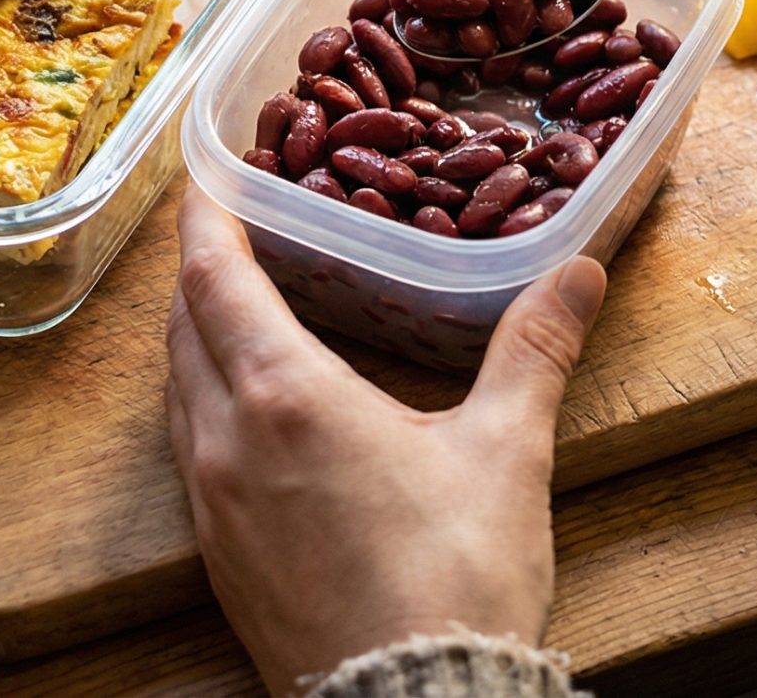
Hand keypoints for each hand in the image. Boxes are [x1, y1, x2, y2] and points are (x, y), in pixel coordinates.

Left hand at [167, 189, 606, 695]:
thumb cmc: (456, 582)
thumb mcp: (506, 454)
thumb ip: (534, 350)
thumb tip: (578, 271)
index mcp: (285, 397)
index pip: (214, 277)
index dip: (207, 217)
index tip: (211, 174)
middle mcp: (225, 441)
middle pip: (183, 325)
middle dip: (201, 268)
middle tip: (233, 229)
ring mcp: (211, 505)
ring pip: (178, 388)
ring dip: (197, 335)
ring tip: (236, 306)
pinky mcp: (217, 556)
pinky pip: (187, 448)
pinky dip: (203, 399)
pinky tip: (247, 409)